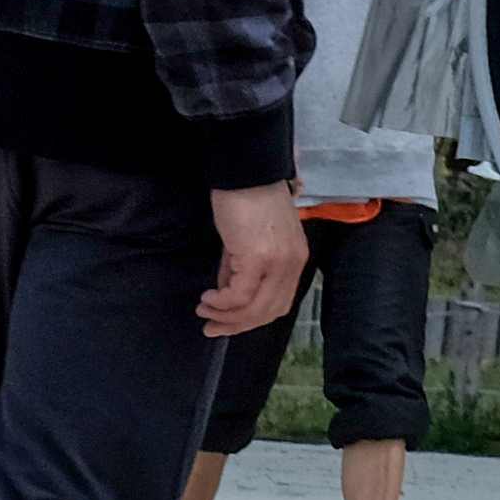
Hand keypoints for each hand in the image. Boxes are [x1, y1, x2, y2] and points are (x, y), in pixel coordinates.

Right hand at [202, 179, 304, 336]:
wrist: (246, 172)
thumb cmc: (247, 200)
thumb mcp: (250, 241)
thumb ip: (242, 268)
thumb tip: (227, 292)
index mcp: (295, 260)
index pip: (278, 303)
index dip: (252, 319)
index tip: (227, 323)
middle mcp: (292, 264)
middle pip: (268, 311)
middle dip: (237, 325)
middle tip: (211, 327)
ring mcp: (277, 262)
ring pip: (254, 308)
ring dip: (226, 317)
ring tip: (205, 311)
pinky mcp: (258, 257)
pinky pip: (240, 295)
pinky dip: (222, 303)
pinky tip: (207, 299)